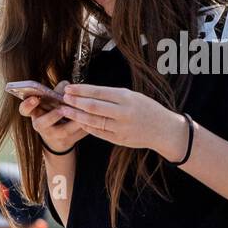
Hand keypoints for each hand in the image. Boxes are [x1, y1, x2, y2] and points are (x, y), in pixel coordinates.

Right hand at [19, 81, 87, 154]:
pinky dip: (86, 126)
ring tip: (82, 112)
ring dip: (74, 121)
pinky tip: (93, 117)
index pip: (24, 110)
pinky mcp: (67, 142)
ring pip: (64, 131)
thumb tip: (67, 84)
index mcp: (35, 113)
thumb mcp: (52, 102)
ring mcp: (53, 136)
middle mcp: (41, 126)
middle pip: (42, 123)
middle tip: (62, 109)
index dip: (27, 104)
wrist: (59, 139)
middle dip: (52, 116)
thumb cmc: (54, 113)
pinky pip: (78, 135)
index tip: (34, 98)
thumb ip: (57, 92)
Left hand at [59, 83, 186, 158]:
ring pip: (93, 121)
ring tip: (65, 110)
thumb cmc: (147, 109)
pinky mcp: (119, 140)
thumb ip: (112, 96)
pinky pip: (98, 133)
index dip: (81, 90)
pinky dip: (87, 127)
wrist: (163, 129)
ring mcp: (120, 128)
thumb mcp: (133, 96)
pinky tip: (78, 122)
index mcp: (126, 98)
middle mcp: (123, 113)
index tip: (69, 87)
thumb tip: (88, 92)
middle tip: (63, 97)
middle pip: (93, 106)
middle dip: (75, 102)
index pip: (98, 92)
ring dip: (76, 115)